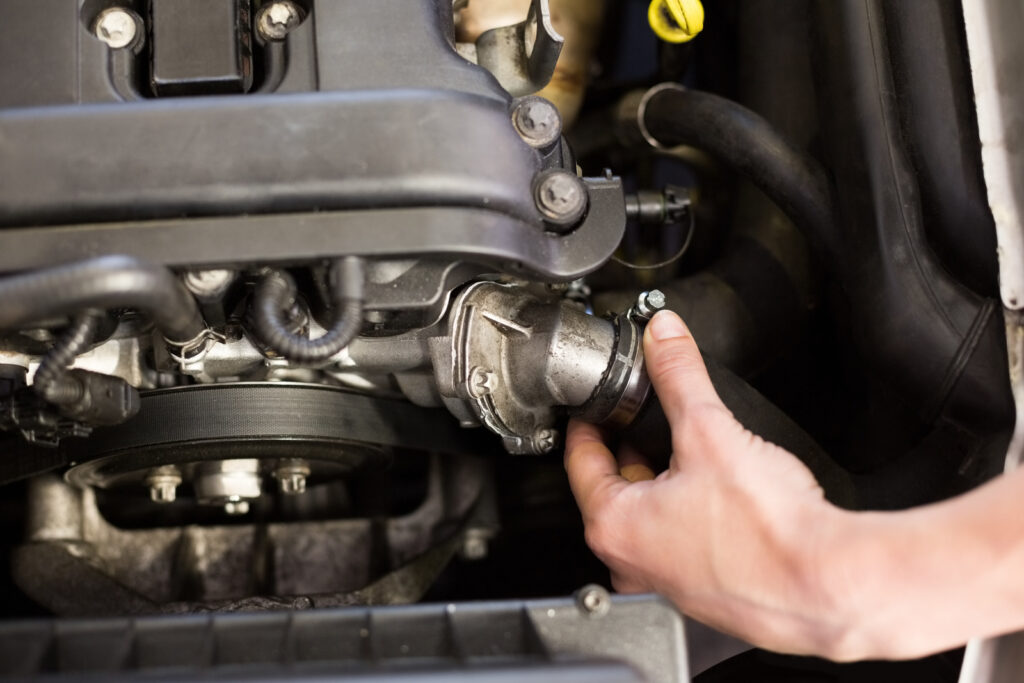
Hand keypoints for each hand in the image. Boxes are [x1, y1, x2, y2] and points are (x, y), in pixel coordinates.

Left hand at [565, 310, 847, 655]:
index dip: (589, 422)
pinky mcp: (703, 591)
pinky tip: (718, 493)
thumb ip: (679, 376)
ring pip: (649, 516)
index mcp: (614, 528)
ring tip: (687, 449)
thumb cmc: (767, 532)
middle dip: (630, 447)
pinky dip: (688, 511)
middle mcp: (631, 564)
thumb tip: (664, 338)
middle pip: (613, 489)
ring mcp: (666, 583)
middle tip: (641, 415)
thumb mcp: (710, 431)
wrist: (827, 583)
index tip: (595, 405)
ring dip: (662, 480)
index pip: (580, 462)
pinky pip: (680, 539)